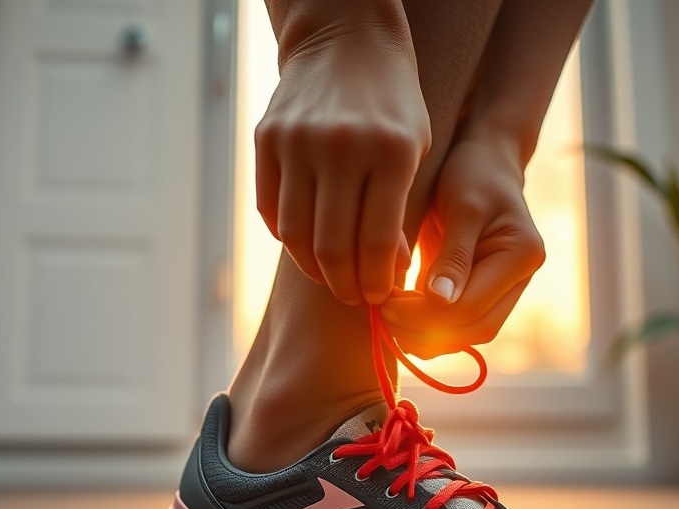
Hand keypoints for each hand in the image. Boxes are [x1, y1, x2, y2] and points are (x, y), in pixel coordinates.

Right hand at [255, 26, 430, 304]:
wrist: (344, 42)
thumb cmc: (391, 107)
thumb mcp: (412, 152)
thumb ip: (398, 213)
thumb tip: (382, 275)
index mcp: (392, 151)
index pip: (376, 241)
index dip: (375, 281)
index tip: (377, 297)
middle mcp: (343, 146)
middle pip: (332, 245)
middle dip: (344, 284)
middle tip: (352, 296)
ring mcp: (298, 141)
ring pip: (295, 234)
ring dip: (312, 268)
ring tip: (329, 277)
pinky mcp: (266, 138)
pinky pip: (270, 209)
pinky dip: (287, 236)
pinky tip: (306, 244)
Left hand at [380, 137, 544, 357]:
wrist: (484, 161)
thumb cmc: (472, 173)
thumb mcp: (462, 206)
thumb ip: (453, 256)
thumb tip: (439, 302)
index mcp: (522, 255)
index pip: (472, 306)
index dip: (427, 316)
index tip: (387, 305)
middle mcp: (520, 279)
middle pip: (475, 328)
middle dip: (426, 332)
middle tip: (383, 319)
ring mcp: (505, 289)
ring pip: (468, 333)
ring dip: (427, 337)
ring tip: (387, 322)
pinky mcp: (484, 292)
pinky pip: (460, 324)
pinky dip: (430, 330)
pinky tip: (399, 321)